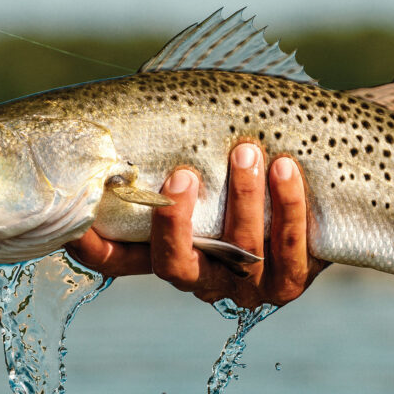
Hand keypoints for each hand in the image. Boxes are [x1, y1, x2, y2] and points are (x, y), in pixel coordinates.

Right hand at [66, 142, 327, 307]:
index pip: (115, 259)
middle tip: (183, 173)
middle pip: (174, 266)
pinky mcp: (288, 281)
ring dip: (241, 201)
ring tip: (246, 153)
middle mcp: (200, 275)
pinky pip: (289, 253)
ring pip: (237, 255)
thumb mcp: (197, 146)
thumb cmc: (240, 153)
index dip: (92, 246)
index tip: (79, 216)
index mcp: (165, 249)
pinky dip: (288, 209)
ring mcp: (244, 284)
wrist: (313, 173)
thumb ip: (162, 141)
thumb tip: (117, 109)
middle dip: (176, 222)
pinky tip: (286, 168)